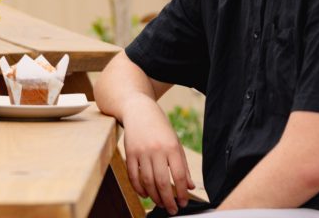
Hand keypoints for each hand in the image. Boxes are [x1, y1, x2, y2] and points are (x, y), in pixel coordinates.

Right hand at [121, 99, 193, 214]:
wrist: (138, 109)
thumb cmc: (160, 127)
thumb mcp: (176, 142)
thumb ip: (183, 165)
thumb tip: (190, 186)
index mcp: (172, 147)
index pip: (179, 176)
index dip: (182, 193)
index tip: (183, 202)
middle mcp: (157, 150)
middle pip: (162, 182)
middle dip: (168, 200)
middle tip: (172, 209)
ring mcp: (141, 151)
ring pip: (147, 181)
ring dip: (154, 196)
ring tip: (160, 203)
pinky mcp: (129, 152)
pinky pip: (133, 175)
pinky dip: (138, 188)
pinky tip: (145, 194)